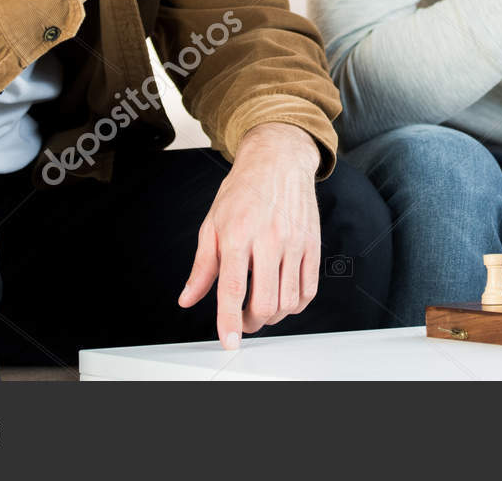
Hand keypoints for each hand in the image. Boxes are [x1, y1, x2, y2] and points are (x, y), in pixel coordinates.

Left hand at [177, 122, 322, 348]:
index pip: (232, 288)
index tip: (229, 340)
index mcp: (237, 235)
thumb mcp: (212, 224)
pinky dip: (296, 304)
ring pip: (288, 301)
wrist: (279, 161)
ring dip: (273, 316)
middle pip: (264, 302)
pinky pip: (309, 289)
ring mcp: (294, 243)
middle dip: (251, 322)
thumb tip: (188, 298)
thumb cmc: (243, 190)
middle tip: (242, 320)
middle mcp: (268, 240)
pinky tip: (283, 297)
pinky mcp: (312, 244)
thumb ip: (202, 266)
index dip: (229, 320)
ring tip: (261, 308)